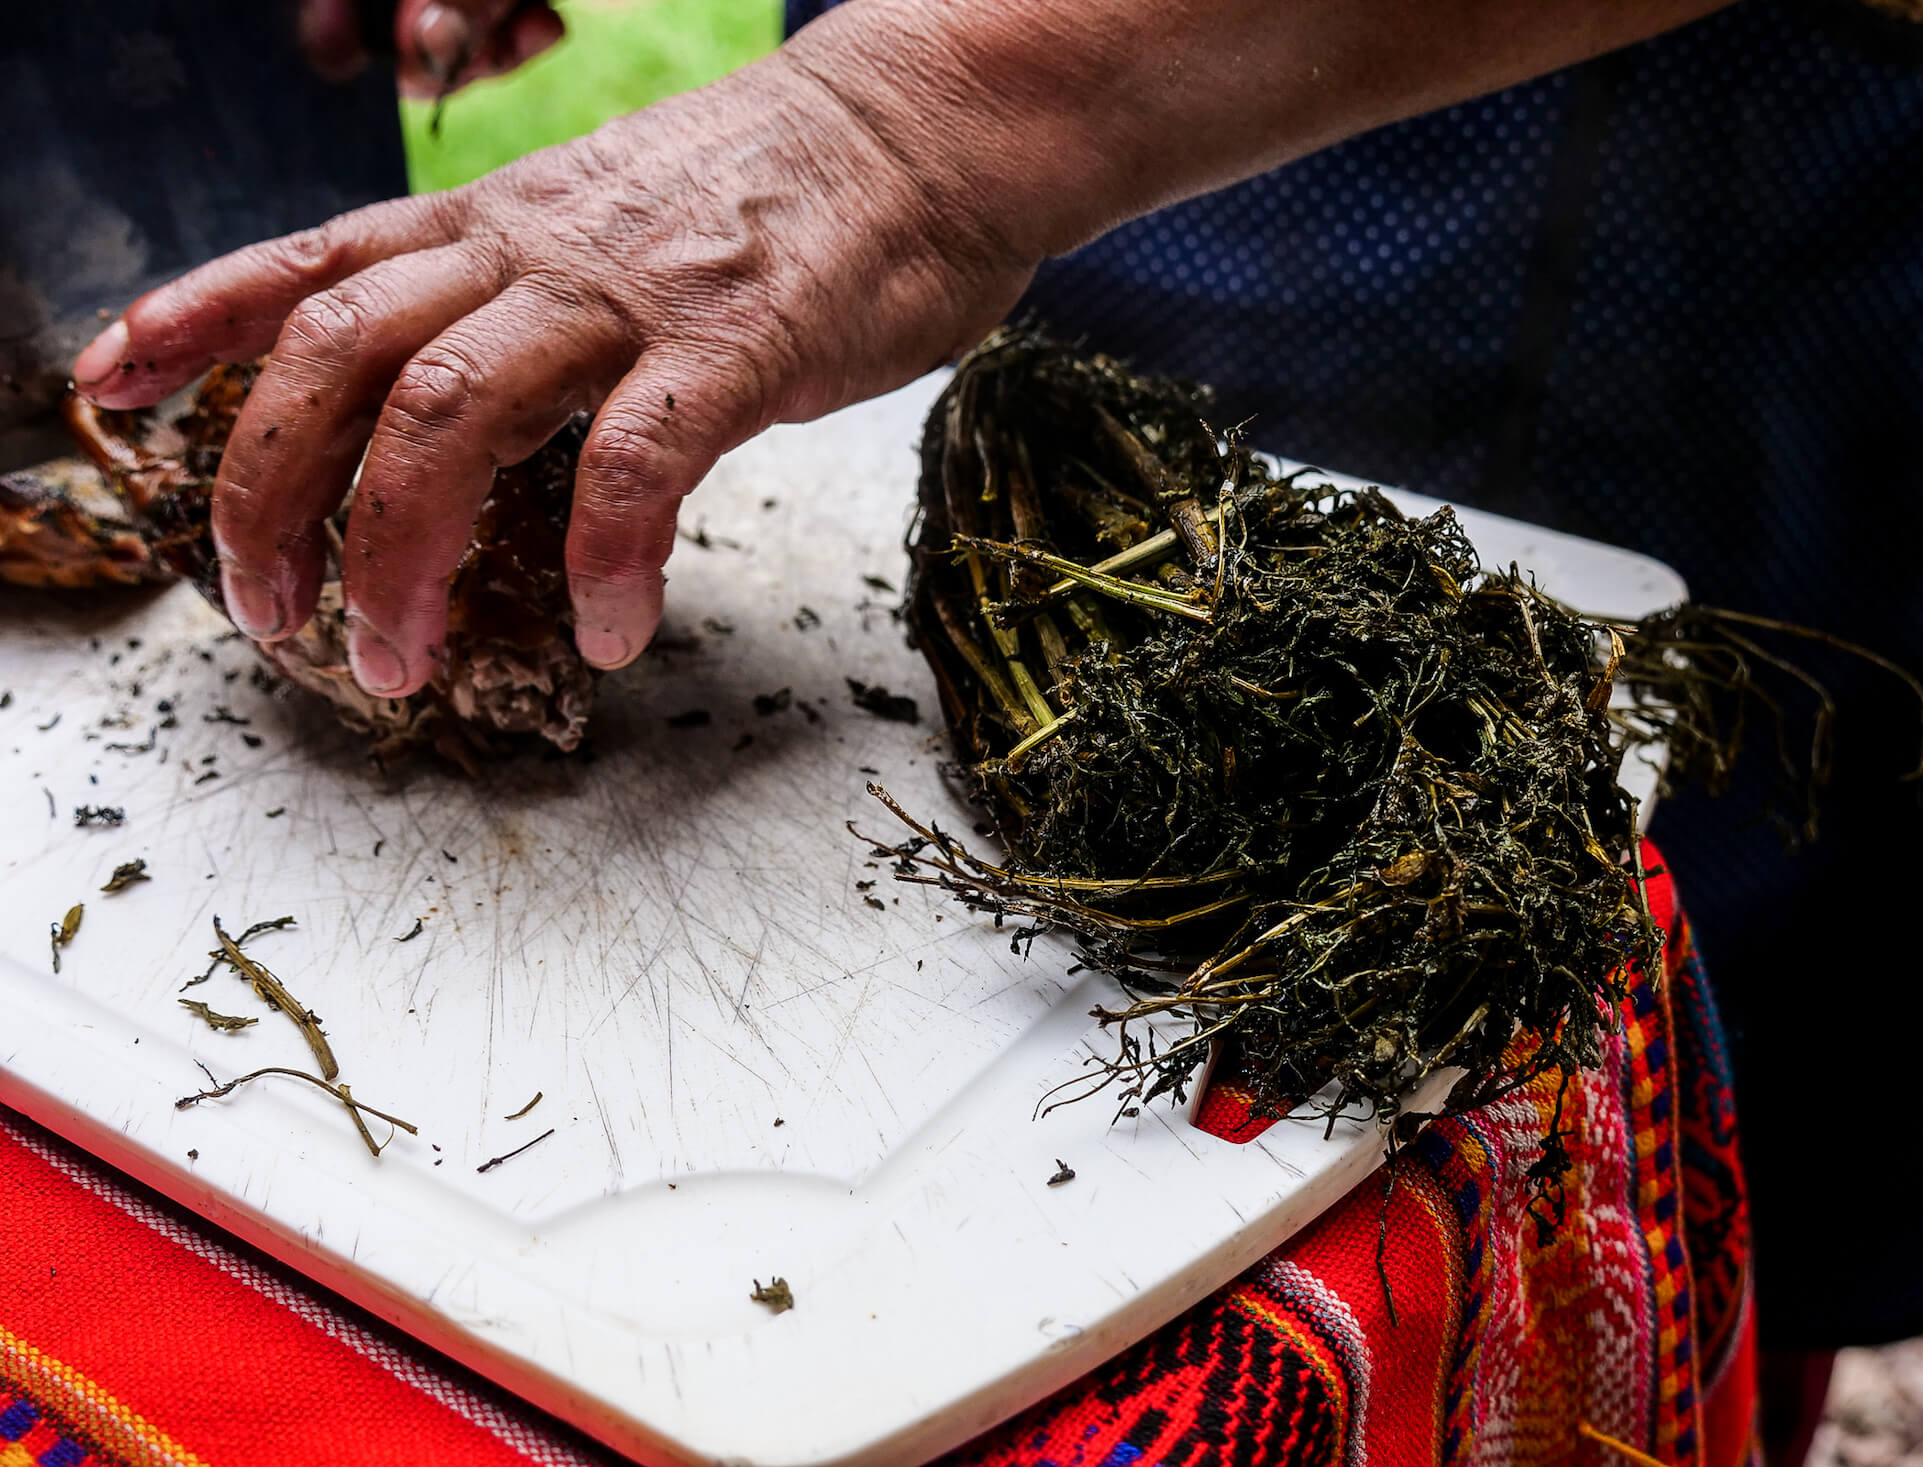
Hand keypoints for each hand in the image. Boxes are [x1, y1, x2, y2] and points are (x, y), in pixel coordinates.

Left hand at [75, 0, 1726, 698]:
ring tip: (395, 659)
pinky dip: (614, 556)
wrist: (927, 126)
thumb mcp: (615, 229)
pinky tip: (618, 633)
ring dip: (398, 551)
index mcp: (497, 223)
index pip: (306, 263)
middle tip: (265, 617)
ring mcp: (630, 291)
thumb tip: (471, 426)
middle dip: (269, 495)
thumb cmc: (779, 200)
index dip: (192, 323)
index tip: (108, 391)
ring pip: (450, 413)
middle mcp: (534, 249)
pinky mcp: (740, 342)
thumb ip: (529, 308)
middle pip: (338, 360)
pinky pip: (644, 462)